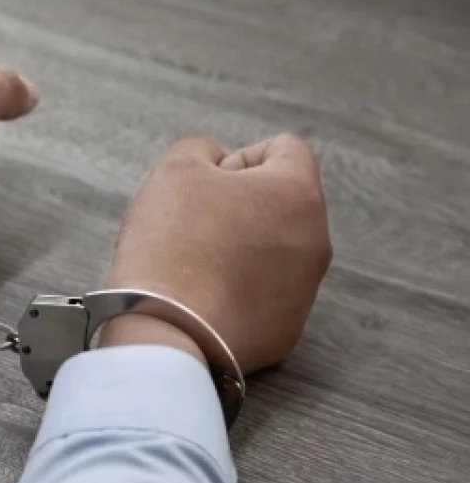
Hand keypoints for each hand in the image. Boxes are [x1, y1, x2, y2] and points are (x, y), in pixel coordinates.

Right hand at [101, 135, 332, 373]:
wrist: (166, 333)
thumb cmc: (171, 245)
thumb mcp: (174, 170)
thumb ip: (201, 150)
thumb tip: (216, 164)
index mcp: (298, 193)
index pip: (284, 150)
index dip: (237, 159)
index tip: (202, 188)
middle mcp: (316, 242)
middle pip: (279, 206)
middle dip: (238, 209)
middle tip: (190, 229)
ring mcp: (304, 293)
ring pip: (272, 254)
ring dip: (237, 251)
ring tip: (192, 270)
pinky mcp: (285, 333)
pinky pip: (262, 299)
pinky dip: (234, 295)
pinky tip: (200, 303)